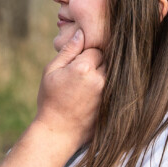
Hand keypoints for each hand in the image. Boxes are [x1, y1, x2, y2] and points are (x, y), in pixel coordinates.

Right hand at [36, 28, 105, 148]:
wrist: (58, 133)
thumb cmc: (50, 101)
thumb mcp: (51, 72)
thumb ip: (68, 51)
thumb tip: (81, 33)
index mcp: (83, 68)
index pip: (95, 48)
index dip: (86, 54)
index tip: (78, 62)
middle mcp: (100, 79)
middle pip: (108, 59)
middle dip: (98, 62)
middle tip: (84, 73)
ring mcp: (108, 93)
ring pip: (114, 73)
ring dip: (105, 74)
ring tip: (89, 84)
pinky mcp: (113, 104)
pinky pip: (117, 88)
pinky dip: (109, 87)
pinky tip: (94, 95)